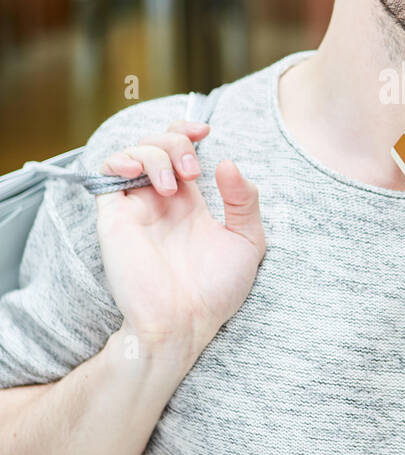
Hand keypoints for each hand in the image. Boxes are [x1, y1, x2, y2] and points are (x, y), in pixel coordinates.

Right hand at [95, 120, 265, 356]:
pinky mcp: (115, 216)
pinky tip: (140, 173)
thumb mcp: (247, 241)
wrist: (185, 323)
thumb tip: (227, 162)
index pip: (179, 150)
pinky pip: (106, 172)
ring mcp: (136, 206)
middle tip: (193, 172)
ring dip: (156, 154)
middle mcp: (160, 200)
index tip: (206, 131)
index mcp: (189, 203)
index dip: (187, 131)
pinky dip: (121, 159)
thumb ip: (245, 201)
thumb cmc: (216, 291)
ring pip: (132, 151)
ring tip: (175, 187)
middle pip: (156, 142)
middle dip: (177, 142)